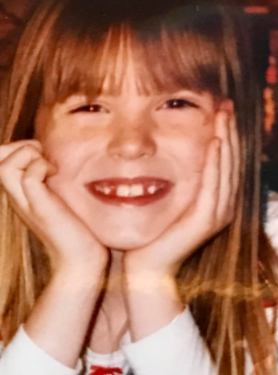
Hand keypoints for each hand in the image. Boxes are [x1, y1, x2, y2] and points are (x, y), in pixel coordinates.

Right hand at [0, 140, 107, 277]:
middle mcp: (15, 195)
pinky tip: (56, 176)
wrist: (79, 260)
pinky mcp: (37, 207)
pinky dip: (41, 167)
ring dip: (29, 156)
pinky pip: (29, 175)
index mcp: (18, 191)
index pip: (3, 155)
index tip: (46, 158)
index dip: (23, 146)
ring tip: (49, 168)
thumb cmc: (75, 229)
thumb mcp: (58, 197)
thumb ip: (51, 180)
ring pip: (4, 165)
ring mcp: (24, 201)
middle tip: (45, 159)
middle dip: (23, 146)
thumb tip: (59, 157)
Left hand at [124, 109, 239, 282]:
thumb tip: (158, 153)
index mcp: (213, 200)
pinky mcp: (206, 220)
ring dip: (227, 140)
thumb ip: (169, 179)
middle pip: (231, 161)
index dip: (225, 134)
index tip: (219, 108)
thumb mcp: (162, 199)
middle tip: (227, 105)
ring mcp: (216, 213)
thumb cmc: (146, 234)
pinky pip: (214, 185)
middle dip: (230, 131)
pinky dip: (216, 163)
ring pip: (227, 169)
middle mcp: (221, 206)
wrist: (144, 269)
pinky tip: (215, 143)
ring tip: (224, 116)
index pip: (224, 161)